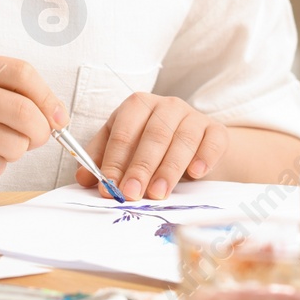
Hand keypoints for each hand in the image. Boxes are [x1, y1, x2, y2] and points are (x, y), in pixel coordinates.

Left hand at [78, 93, 227, 200]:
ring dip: (169, 168)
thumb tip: (83, 179)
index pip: (123, 132)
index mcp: (137, 105)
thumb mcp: (125, 149)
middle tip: (131, 194)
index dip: (114, 160)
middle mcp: (165, 105)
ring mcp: (193, 116)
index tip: (109, 186)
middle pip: (152, 136)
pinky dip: (205, 156)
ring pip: (182, 139)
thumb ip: (102, 160)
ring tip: (158, 193)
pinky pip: (212, 140)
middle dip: (140, 168)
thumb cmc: (152, 147)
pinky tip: (196, 173)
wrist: (196, 146)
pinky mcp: (216, 130)